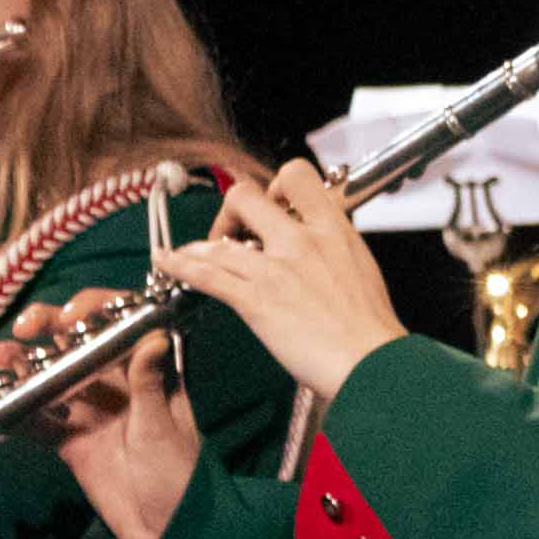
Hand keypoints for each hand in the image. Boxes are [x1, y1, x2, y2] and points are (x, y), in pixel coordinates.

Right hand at [0, 283, 201, 538]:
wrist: (164, 531)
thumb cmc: (178, 476)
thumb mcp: (165, 428)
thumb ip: (150, 385)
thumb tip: (153, 337)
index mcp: (151, 373)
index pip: (123, 326)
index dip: (96, 311)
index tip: (70, 313)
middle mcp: (118, 384)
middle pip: (78, 344)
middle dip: (49, 329)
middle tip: (25, 328)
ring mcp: (91, 410)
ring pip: (51, 376)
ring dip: (21, 364)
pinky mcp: (69, 439)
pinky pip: (35, 418)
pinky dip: (8, 408)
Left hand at [152, 163, 407, 403]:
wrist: (372, 361)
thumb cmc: (371, 326)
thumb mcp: (362, 266)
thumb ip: (335, 246)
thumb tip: (319, 241)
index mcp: (332, 230)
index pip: (295, 177)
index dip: (274, 185)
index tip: (271, 203)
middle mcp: (301, 241)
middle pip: (246, 197)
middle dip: (231, 211)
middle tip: (233, 232)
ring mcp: (276, 268)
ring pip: (219, 239)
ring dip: (198, 245)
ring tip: (189, 251)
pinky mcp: (256, 299)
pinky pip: (206, 274)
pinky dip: (179, 265)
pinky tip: (166, 260)